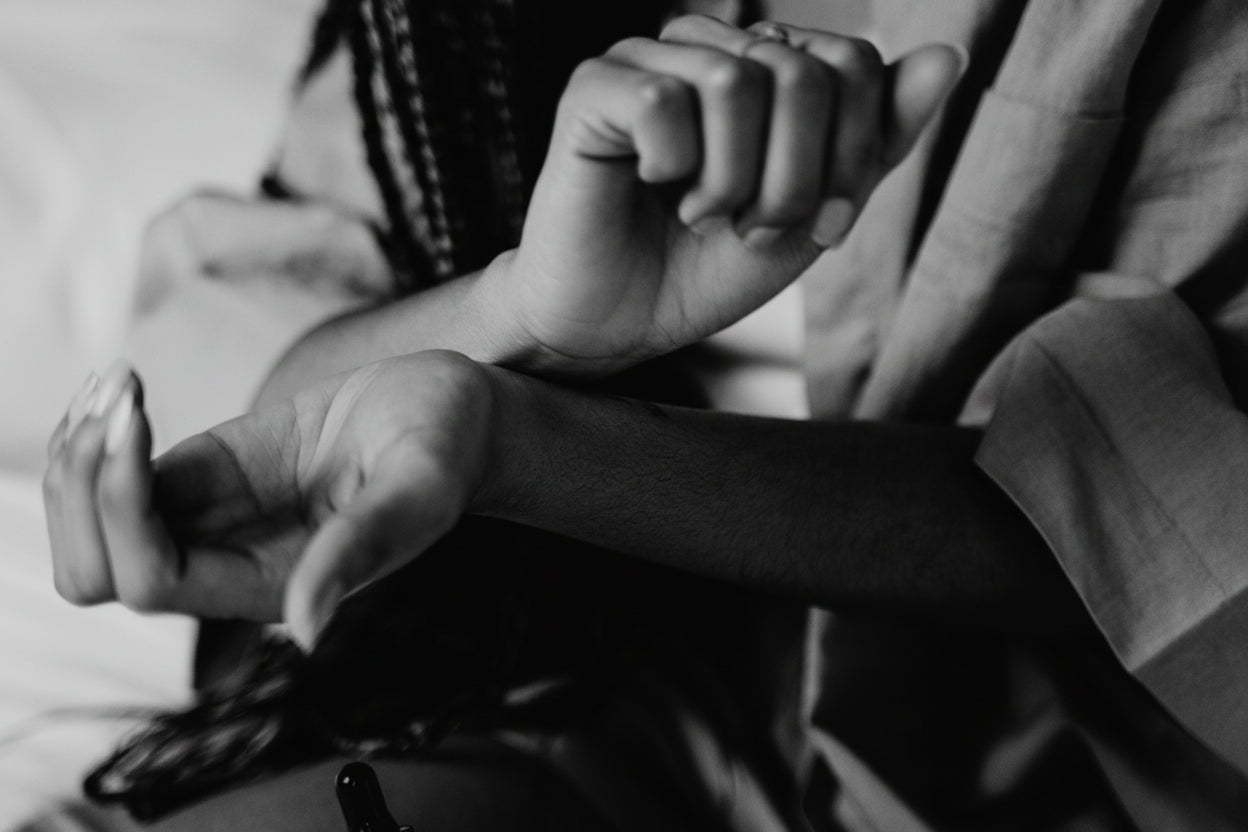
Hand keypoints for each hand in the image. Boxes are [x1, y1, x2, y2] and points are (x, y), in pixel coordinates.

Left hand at [43, 354, 495, 647]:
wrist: (452, 413)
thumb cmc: (448, 446)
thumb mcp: (420, 486)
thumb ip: (365, 546)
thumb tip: (306, 631)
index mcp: (273, 583)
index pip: (149, 579)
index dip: (122, 510)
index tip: (137, 420)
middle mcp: (228, 564)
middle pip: (94, 573)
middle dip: (80, 491)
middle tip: (123, 402)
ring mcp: (210, 518)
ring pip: (89, 528)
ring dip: (78, 458)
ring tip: (120, 383)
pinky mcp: (205, 472)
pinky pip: (114, 476)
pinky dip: (96, 431)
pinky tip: (125, 382)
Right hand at [486, 15, 964, 375]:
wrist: (620, 325)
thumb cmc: (709, 268)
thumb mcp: (816, 212)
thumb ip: (877, 140)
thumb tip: (948, 54)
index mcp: (765, 65)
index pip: (853, 64)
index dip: (852, 156)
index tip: (820, 228)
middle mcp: (710, 46)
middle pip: (804, 71)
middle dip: (793, 180)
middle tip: (751, 227)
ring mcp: (647, 60)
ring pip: (737, 81)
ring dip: (733, 180)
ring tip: (701, 216)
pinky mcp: (591, 89)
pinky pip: (663, 98)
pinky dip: (672, 165)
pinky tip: (653, 186)